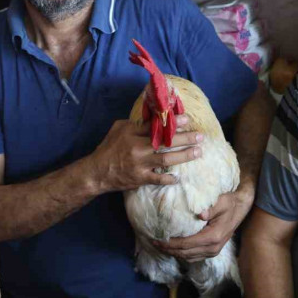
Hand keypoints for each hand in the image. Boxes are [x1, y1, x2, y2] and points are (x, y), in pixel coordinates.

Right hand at [88, 115, 203, 192]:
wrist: (97, 172)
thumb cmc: (108, 148)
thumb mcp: (118, 129)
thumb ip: (135, 124)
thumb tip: (153, 117)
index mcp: (132, 133)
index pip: (155, 126)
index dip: (172, 122)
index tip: (187, 120)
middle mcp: (138, 148)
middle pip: (166, 142)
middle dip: (186, 139)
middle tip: (200, 137)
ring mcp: (140, 164)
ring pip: (166, 160)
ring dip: (184, 156)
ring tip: (198, 152)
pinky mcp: (140, 178)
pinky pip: (158, 179)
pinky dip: (168, 179)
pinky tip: (179, 177)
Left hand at [153, 186, 254, 261]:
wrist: (241, 208)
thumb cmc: (229, 202)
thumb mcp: (221, 201)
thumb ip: (211, 208)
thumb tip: (200, 214)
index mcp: (213, 237)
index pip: (186, 244)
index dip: (170, 243)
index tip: (157, 239)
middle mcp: (213, 248)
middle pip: (185, 253)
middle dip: (168, 249)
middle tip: (153, 243)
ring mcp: (213, 251)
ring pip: (188, 257)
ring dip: (173, 253)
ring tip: (159, 246)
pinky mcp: (212, 251)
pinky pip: (193, 256)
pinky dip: (181, 253)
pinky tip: (173, 248)